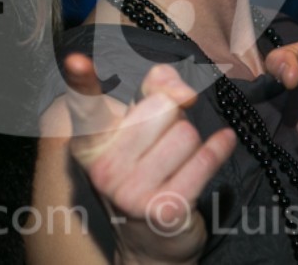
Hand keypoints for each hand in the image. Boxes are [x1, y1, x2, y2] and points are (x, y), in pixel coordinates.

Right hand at [64, 55, 234, 263]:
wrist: (152, 238)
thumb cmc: (145, 167)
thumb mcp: (141, 126)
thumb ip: (155, 91)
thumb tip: (177, 85)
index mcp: (89, 142)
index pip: (86, 105)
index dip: (80, 79)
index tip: (75, 60)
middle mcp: (103, 168)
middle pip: (161, 108)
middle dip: (173, 116)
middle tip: (163, 138)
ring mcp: (131, 192)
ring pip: (185, 133)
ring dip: (191, 140)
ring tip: (177, 158)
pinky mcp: (164, 209)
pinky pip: (204, 160)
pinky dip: (219, 148)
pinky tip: (222, 144)